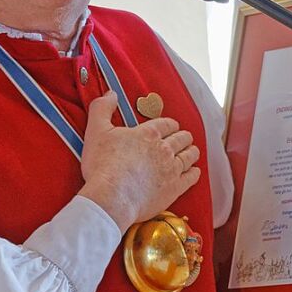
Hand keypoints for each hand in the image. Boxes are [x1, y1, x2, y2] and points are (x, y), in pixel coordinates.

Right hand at [78, 92, 201, 231]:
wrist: (111, 198)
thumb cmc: (102, 165)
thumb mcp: (96, 131)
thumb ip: (102, 109)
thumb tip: (110, 94)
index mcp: (148, 133)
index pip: (167, 124)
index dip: (170, 124)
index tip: (171, 126)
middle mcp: (164, 149)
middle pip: (181, 138)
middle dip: (183, 137)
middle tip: (184, 138)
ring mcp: (172, 169)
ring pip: (189, 156)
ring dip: (191, 152)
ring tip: (192, 151)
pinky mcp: (175, 188)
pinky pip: (191, 178)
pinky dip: (195, 173)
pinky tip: (195, 171)